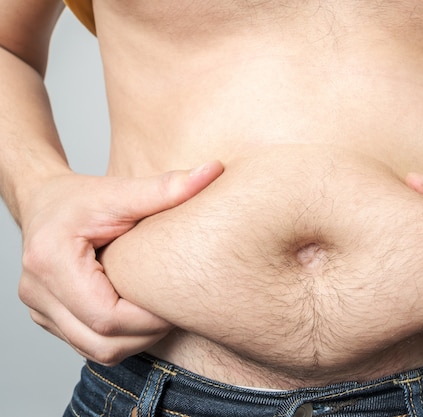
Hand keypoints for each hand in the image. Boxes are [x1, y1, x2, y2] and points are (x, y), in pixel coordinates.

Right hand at [17, 162, 223, 365]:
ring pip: (96, 351)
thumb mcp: (120, 190)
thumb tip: (214, 171)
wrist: (43, 203)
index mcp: (51, 261)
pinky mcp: (49, 318)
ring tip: (160, 312)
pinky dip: (120, 338)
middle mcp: (37, 293)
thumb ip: (166, 188)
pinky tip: (140, 315)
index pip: (105, 316)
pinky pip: (89, 346)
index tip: (178, 301)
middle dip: (147, 333)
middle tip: (177, 310)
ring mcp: (40, 310)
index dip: (148, 318)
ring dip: (136, 340)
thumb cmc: (78, 197)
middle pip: (102, 342)